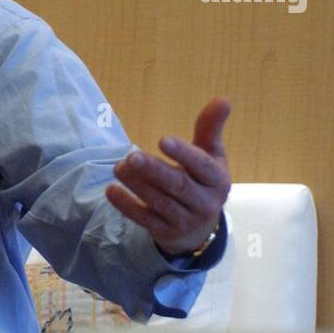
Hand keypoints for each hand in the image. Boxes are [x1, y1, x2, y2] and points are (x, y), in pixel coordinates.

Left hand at [106, 97, 231, 256]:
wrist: (200, 229)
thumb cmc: (202, 181)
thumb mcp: (211, 156)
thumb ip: (210, 129)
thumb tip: (222, 99)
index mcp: (217, 180)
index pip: (202, 166)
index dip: (183, 154)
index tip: (162, 140)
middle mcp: (205, 203)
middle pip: (178, 185)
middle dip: (153, 170)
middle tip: (130, 156)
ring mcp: (185, 221)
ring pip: (159, 202)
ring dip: (136, 184)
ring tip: (118, 166)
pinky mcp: (166, 233)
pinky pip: (144, 220)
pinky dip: (127, 206)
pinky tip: (111, 190)